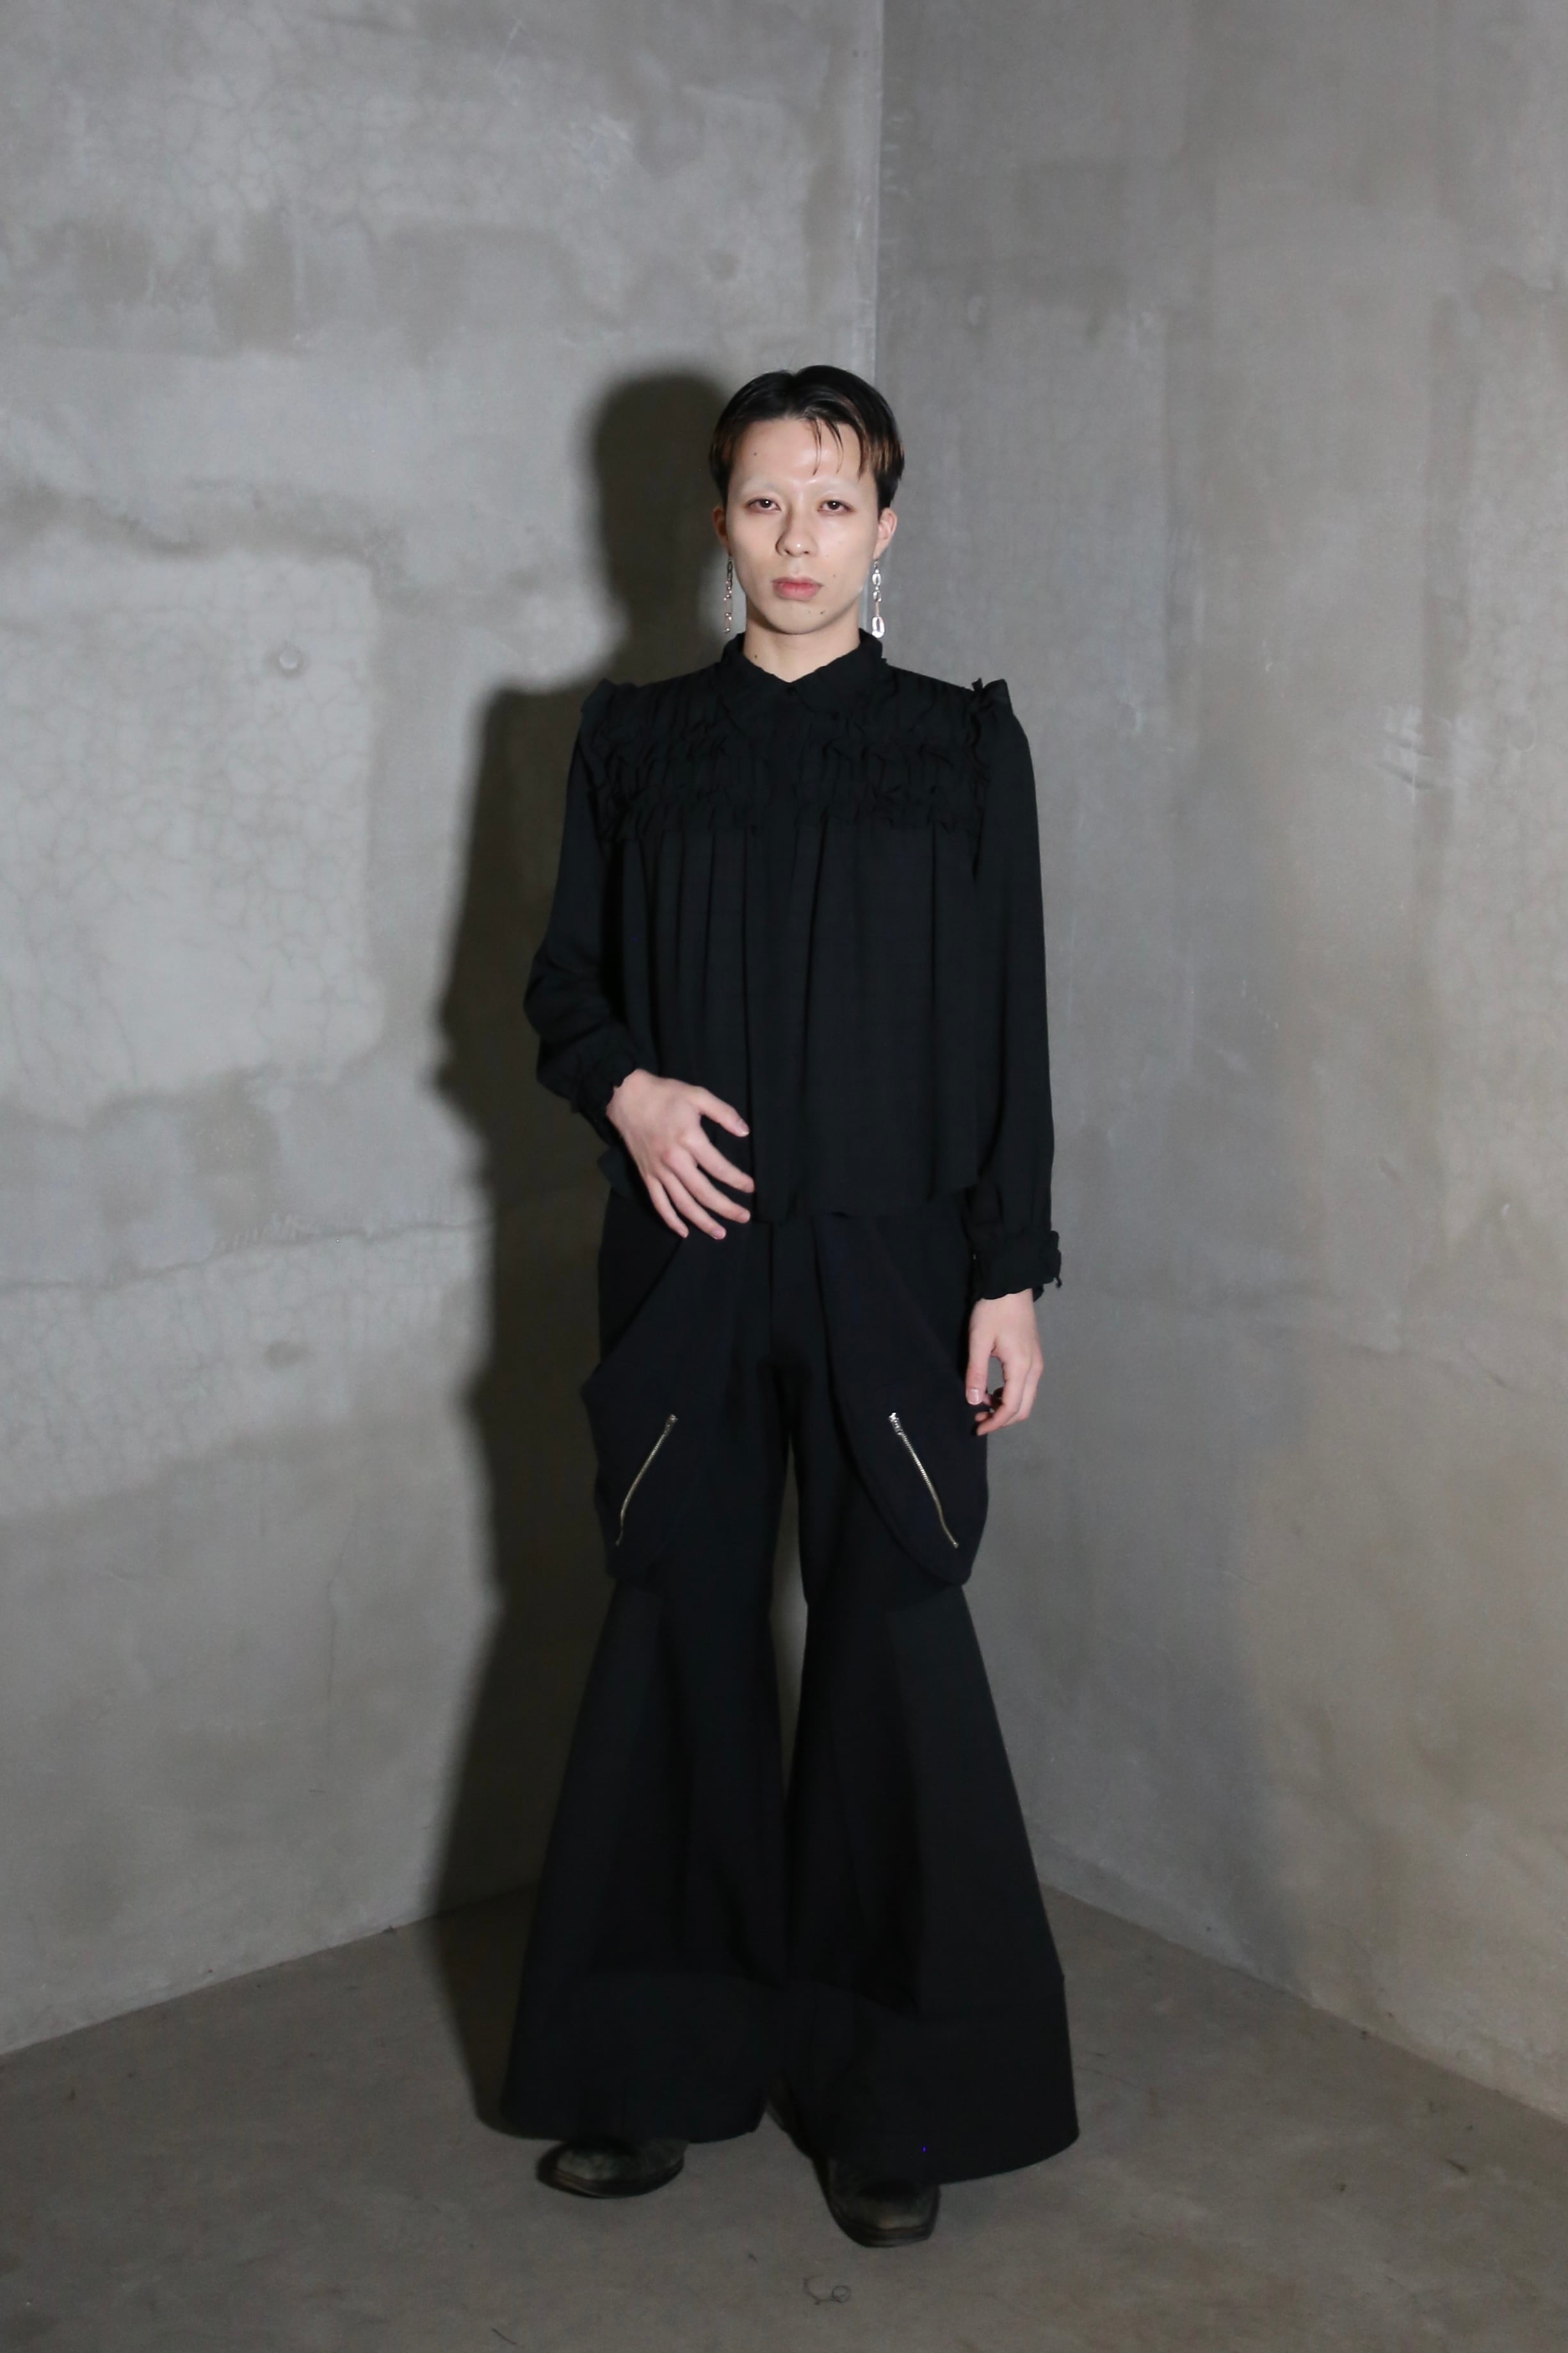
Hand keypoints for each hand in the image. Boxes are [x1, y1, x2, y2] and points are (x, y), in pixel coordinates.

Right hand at [606, 1070, 755, 1240]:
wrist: (626, 1097)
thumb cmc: (665, 1095)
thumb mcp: (698, 1095)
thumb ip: (723, 1113)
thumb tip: (745, 1132)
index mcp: (689, 1139)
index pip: (719, 1167)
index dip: (737, 1180)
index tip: (751, 1188)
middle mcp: (674, 1161)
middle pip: (703, 1192)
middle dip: (726, 1208)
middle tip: (744, 1217)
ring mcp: (658, 1171)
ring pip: (682, 1204)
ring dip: (702, 1221)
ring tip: (720, 1233)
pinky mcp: (646, 1176)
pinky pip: (659, 1203)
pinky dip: (671, 1220)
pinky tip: (684, 1232)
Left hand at [964, 1289, 1041, 1433]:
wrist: (1011, 1285)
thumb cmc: (993, 1311)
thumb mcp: (978, 1340)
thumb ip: (976, 1373)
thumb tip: (973, 1401)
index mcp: (1022, 1367)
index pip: (1011, 1407)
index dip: (995, 1423)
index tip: (976, 1428)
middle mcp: (1035, 1369)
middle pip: (1023, 1409)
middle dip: (1001, 1419)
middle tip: (978, 1419)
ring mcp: (1037, 1363)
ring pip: (1026, 1399)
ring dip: (1006, 1408)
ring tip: (982, 1404)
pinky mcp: (1034, 1357)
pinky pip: (1026, 1387)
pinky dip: (1011, 1396)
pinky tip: (993, 1391)